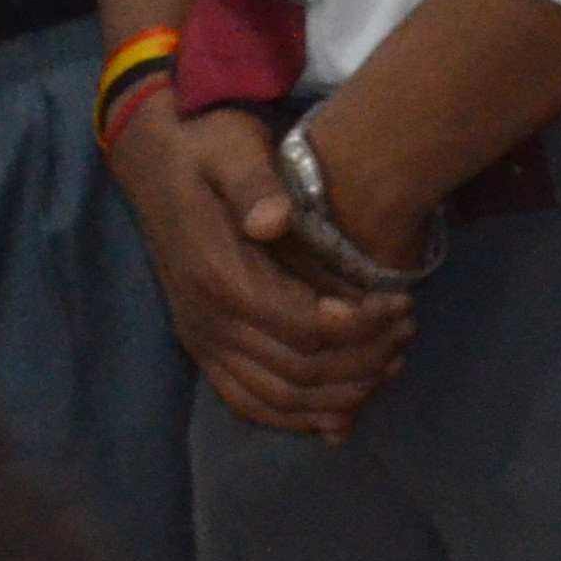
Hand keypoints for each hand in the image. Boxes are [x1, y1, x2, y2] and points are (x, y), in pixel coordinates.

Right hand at [103, 93, 410, 440]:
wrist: (154, 157)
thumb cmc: (207, 145)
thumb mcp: (234, 147)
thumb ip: (256, 186)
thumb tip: (274, 221)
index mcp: (221, 277)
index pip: (304, 329)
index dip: (360, 328)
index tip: (400, 303)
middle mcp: (207, 322)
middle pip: (298, 373)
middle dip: (362, 360)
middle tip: (406, 329)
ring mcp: (201, 340)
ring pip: (276, 398)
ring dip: (338, 394)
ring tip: (389, 362)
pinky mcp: (202, 346)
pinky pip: (247, 401)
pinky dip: (296, 416)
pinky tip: (338, 411)